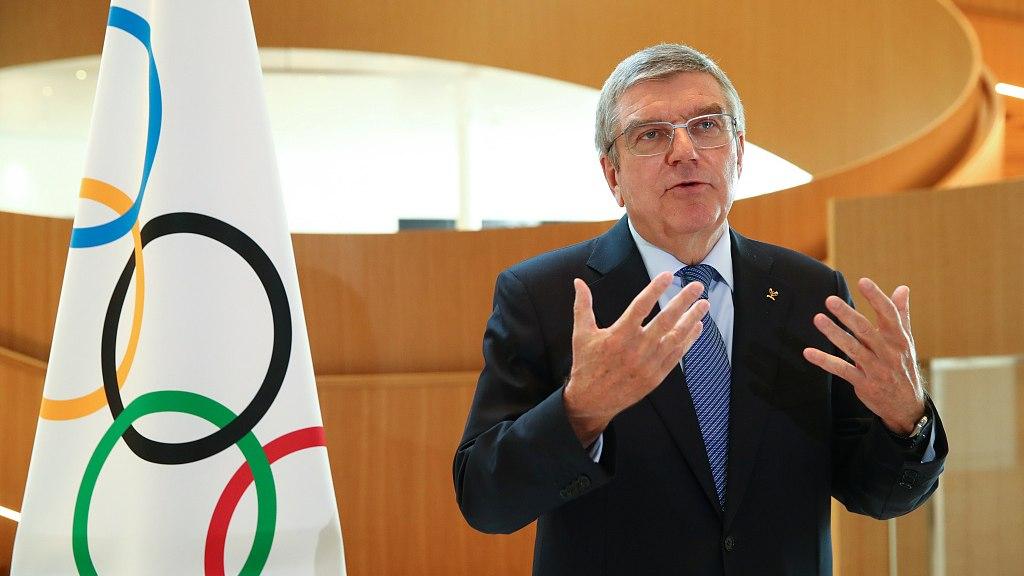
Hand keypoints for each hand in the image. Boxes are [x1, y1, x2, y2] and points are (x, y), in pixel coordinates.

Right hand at [563, 272, 708, 445]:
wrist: (592, 400)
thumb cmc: (586, 365)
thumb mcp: (581, 334)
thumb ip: (583, 306)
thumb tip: (578, 283)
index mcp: (618, 335)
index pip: (641, 306)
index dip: (655, 289)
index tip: (668, 275)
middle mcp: (636, 349)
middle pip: (665, 320)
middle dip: (683, 301)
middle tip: (696, 285)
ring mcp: (649, 363)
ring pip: (676, 337)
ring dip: (692, 319)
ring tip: (704, 304)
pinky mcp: (656, 376)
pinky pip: (676, 355)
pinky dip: (688, 340)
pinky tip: (696, 327)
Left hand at [802, 278, 925, 434]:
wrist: (907, 406)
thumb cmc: (903, 366)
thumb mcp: (906, 341)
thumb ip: (901, 314)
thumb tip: (902, 288)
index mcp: (899, 339)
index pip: (889, 315)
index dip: (876, 298)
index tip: (863, 281)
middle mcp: (889, 352)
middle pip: (866, 330)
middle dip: (848, 315)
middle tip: (830, 300)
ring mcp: (876, 369)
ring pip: (852, 349)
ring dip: (834, 333)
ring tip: (817, 319)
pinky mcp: (864, 384)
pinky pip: (842, 370)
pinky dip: (825, 361)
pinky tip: (809, 352)